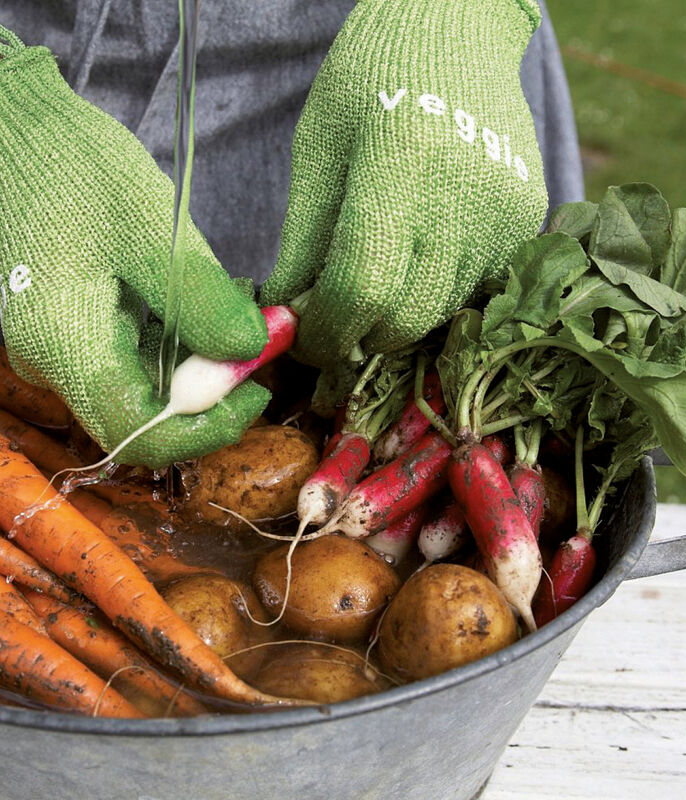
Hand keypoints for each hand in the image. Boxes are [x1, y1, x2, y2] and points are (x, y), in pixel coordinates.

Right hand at [0, 35, 269, 467]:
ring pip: (149, 387)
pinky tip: (211, 298)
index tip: (257, 389)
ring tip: (243, 307)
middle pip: (149, 415)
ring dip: (206, 360)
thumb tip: (251, 351)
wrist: (13, 128)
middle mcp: (57, 362)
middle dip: (217, 388)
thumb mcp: (149, 228)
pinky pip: (137, 356)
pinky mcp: (76, 328)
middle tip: (262, 339)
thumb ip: (201, 299)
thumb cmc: (69, 166)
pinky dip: (184, 339)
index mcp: (65, 345)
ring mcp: (65, 347)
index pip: (141, 434)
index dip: (209, 427)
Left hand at [260, 0, 548, 365]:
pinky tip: (420, 260)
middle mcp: (465, 200)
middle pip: (407, 319)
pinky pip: (476, 292)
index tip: (305, 341)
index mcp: (401, 166)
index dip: (326, 332)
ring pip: (442, 314)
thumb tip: (288, 316)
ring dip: (400, 318)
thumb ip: (303, 240)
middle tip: (337, 318)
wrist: (457, 32)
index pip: (363, 289)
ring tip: (378, 283)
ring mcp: (505, 216)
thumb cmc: (370, 78)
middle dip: (362, 336)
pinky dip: (438, 295)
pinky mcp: (527, 222)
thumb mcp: (318, 148)